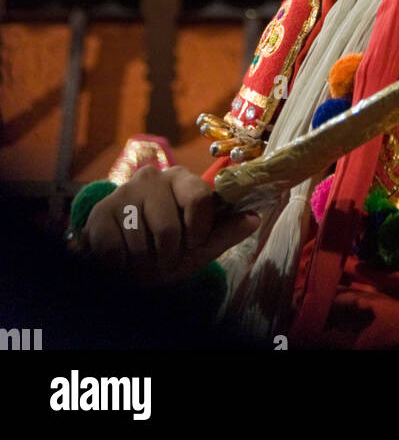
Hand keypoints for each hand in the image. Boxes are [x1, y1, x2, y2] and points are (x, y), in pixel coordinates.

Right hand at [81, 164, 259, 286]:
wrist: (123, 261)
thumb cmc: (167, 250)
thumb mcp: (199, 246)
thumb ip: (225, 232)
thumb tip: (255, 218)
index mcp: (182, 179)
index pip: (200, 198)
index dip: (197, 231)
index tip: (191, 244)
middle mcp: (152, 177)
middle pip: (168, 228)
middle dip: (167, 255)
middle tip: (162, 258)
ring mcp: (123, 192)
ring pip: (140, 242)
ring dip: (142, 263)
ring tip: (141, 260)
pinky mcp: (99, 213)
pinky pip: (114, 250)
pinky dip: (120, 266)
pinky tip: (121, 259)